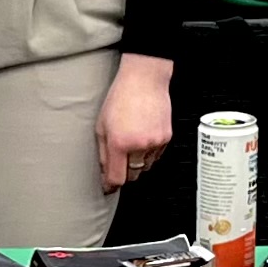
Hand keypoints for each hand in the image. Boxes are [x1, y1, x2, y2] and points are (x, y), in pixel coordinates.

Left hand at [96, 53, 173, 192]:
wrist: (145, 80)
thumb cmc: (121, 98)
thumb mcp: (101, 126)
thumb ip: (103, 152)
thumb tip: (104, 171)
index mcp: (119, 143)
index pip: (117, 178)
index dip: (111, 185)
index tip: (108, 187)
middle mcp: (139, 145)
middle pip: (133, 176)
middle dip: (124, 172)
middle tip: (119, 161)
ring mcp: (155, 142)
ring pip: (146, 167)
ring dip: (137, 163)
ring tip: (132, 144)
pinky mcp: (166, 138)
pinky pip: (156, 156)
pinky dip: (149, 153)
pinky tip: (142, 137)